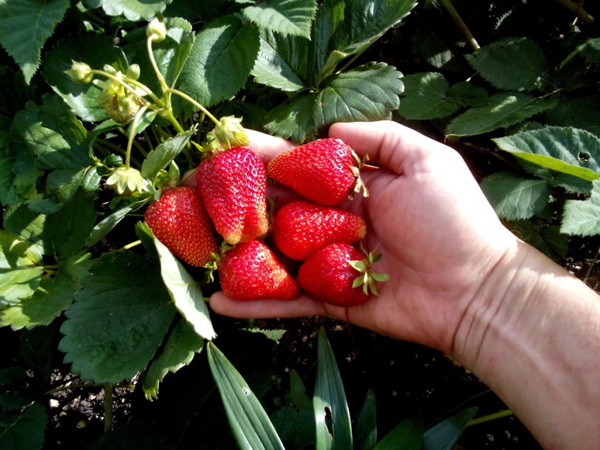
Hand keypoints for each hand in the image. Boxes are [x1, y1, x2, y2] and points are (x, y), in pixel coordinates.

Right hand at [209, 121, 516, 352]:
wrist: (474, 289)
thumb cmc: (453, 222)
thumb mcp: (426, 160)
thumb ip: (378, 138)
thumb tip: (328, 129)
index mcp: (351, 189)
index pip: (297, 169)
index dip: (261, 158)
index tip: (224, 149)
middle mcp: (333, 223)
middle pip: (274, 210)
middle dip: (232, 201)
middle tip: (188, 193)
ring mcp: (328, 263)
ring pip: (272, 256)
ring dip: (231, 249)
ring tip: (189, 242)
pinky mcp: (330, 301)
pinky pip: (287, 302)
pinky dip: (254, 303)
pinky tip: (217, 301)